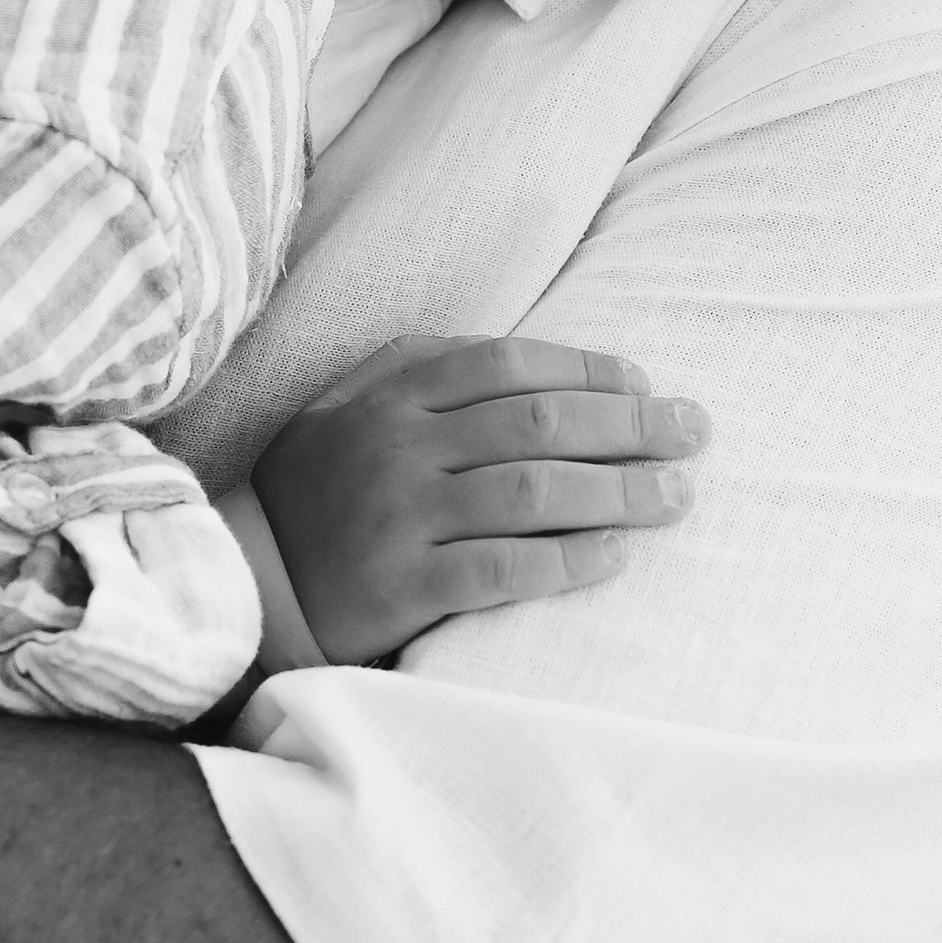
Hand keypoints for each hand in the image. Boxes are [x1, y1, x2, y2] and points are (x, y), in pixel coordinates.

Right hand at [251, 334, 709, 664]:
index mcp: (392, 394)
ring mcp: (400, 517)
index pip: (508, 365)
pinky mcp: (403, 587)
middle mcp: (399, 445)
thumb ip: (420, 365)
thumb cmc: (315, 487)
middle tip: (694, 434)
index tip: (646, 384)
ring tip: (677, 496)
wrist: (246, 581)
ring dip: (618, 490)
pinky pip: (502, 569)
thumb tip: (527, 355)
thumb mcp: (347, 402)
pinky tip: (616, 555)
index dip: (587, 370)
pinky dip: (566, 560)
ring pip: (531, 491)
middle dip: (629, 423)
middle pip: (536, 422)